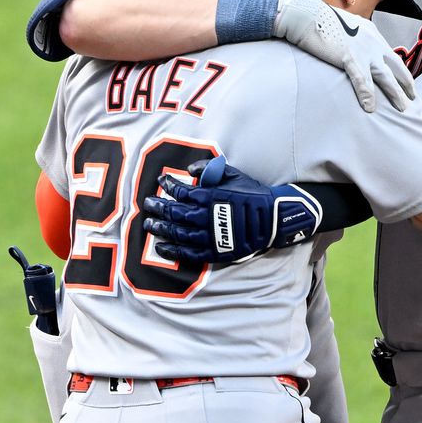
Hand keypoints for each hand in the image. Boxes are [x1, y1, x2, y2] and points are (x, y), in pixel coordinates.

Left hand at [142, 157, 322, 264]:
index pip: (181, 191)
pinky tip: (162, 247)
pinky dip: (174, 250)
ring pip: (178, 233)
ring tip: (149, 225)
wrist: (273, 217)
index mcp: (210, 197)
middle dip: (159, 207)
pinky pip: (189, 253)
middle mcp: (206, 217)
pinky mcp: (215, 252)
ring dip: (161, 229)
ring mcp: (210, 236)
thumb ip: (210, 170)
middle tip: (148, 204)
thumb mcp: (233, 175)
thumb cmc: (253, 194)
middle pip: (174, 213)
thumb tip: (191, 169)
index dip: (169, 185)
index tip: (161, 181)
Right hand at [273, 0, 415, 112]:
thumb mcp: (345, 26)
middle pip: (395, 66)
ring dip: (395, 93)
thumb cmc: (321, 20)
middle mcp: (372, 42)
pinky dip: (367, 95)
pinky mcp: (349, 58)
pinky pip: (362, 80)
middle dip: (406, 83)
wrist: (307, 14)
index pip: (391, 54)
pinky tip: (370, 107)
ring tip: (402, 107)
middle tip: (413, 97)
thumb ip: (354, 37)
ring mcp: (363, 50)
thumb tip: (353, 47)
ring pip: (385, 76)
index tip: (405, 80)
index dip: (399, 69)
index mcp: (372, 33)